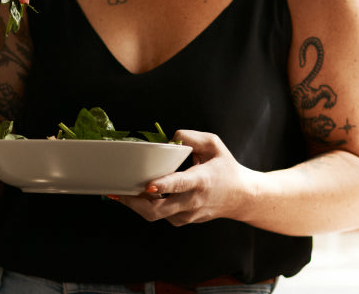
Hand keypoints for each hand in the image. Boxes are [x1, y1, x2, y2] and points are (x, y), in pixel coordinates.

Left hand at [114, 130, 257, 226]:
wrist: (241, 197)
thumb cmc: (226, 168)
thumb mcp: (214, 145)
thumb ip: (192, 137)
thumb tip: (171, 137)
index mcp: (201, 180)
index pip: (180, 185)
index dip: (163, 185)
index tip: (148, 185)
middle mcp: (193, 201)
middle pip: (158, 210)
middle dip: (134, 202)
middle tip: (117, 191)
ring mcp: (187, 214)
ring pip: (155, 215)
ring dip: (136, 205)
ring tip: (121, 192)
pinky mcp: (183, 221)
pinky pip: (160, 216)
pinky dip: (147, 206)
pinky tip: (139, 195)